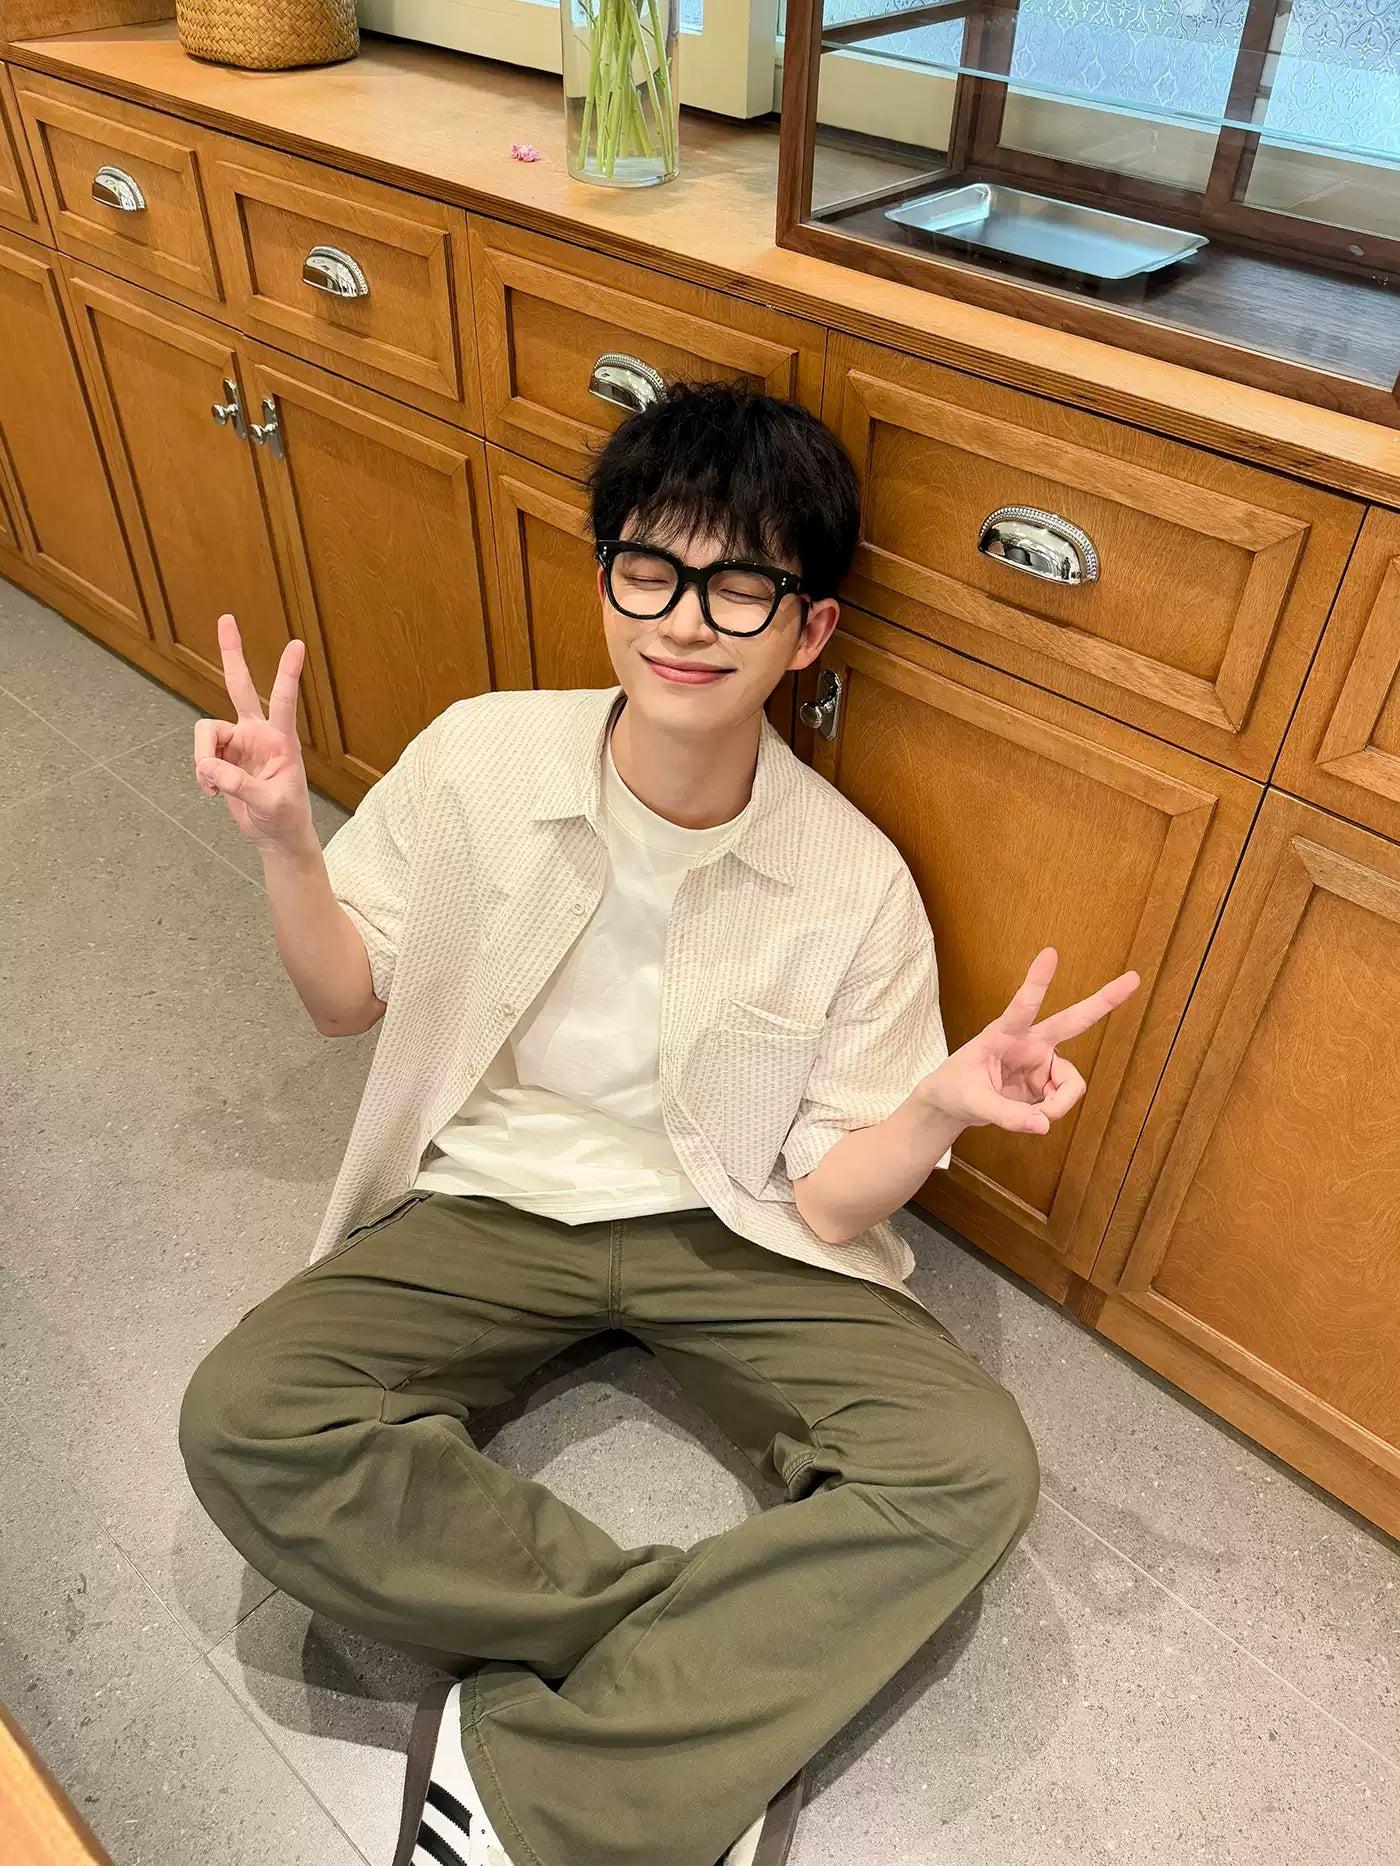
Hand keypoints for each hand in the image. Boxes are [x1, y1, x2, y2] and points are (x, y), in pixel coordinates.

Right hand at [193, 615, 313, 852]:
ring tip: (214, 787)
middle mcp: (258, 733)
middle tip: (226, 619)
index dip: (288, 673)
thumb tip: (209, 768)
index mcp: (281, 740)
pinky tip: (213, 790)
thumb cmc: (285, 817)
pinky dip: (202, 774)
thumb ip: (240, 785)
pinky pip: (201, 755)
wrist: (276, 835)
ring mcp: (238, 742)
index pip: (283, 700)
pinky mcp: (222, 756)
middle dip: (232, 653)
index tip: (297, 644)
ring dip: (203, 761)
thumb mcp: (270, 803)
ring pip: (205, 733)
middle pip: (239, 685)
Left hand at [918, 947, 1139, 1136]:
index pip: (1022, 1006)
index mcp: (1003, 1034)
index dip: (1037, 982)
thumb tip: (1044, 1124)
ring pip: (1072, 1083)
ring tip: (1034, 1117)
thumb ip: (1006, 1115)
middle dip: (1104, 1001)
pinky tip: (1033, 1114)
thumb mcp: (971, 1102)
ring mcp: (1043, 1061)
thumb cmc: (956, 1089)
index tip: (1050, 952)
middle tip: (1134, 979)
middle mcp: (1030, 1042)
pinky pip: (1064, 1099)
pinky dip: (1052, 1112)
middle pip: (1074, 1020)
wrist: (953, 1102)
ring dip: (1058, 1105)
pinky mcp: (1049, 1081)